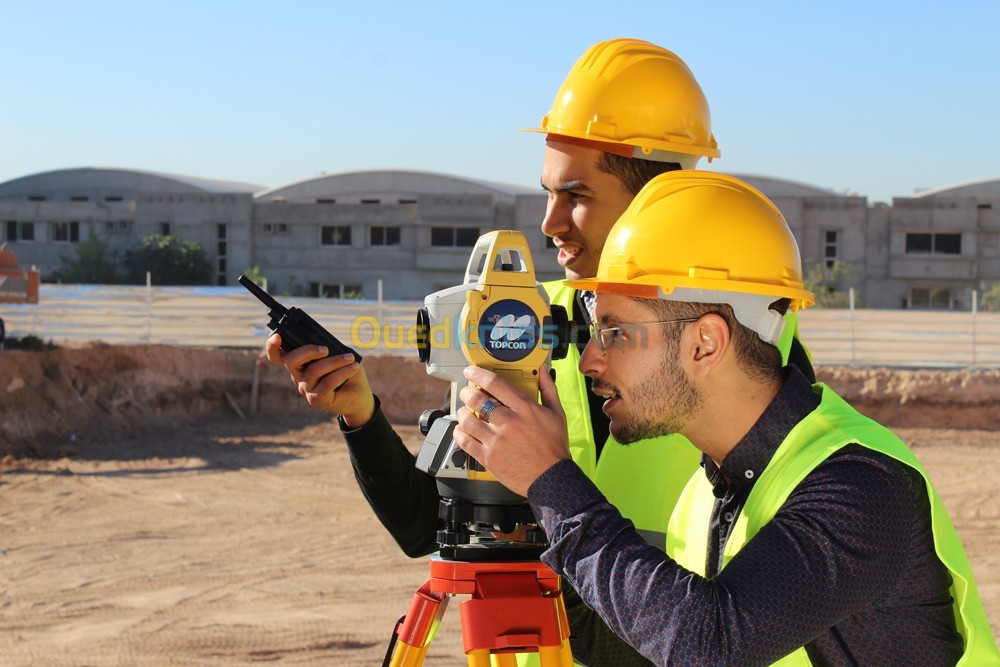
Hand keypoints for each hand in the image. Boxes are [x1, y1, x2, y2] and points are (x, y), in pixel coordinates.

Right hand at [265, 333, 375, 426]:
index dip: (272, 346)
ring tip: (350, 358)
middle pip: (291, 361)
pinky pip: (327, 382)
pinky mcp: (316, 399)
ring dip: (335, 361)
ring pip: (314, 370)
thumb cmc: (347, 372)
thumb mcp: (338, 355)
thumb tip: (325, 341)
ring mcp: (305, 389)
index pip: (278, 356)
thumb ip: (328, 347)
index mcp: (300, 364)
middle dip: (307, 351)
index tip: (277, 336)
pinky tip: (353, 367)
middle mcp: (299, 377)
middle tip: (325, 349)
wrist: (359, 397)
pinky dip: (342, 372)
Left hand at [452, 364, 568, 496]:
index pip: (495, 383)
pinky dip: (459, 434)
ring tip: (465, 413)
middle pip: (477, 399)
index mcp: (524, 408)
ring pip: (468, 420)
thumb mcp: (557, 413)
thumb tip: (542, 370)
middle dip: (467, 392)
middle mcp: (508, 422)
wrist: (551, 478)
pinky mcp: (489, 458)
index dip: (478, 374)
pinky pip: (465, 442)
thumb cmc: (554, 447)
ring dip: (462, 413)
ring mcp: (496, 440)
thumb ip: (548, 389)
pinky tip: (462, 431)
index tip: (471, 372)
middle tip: (467, 393)